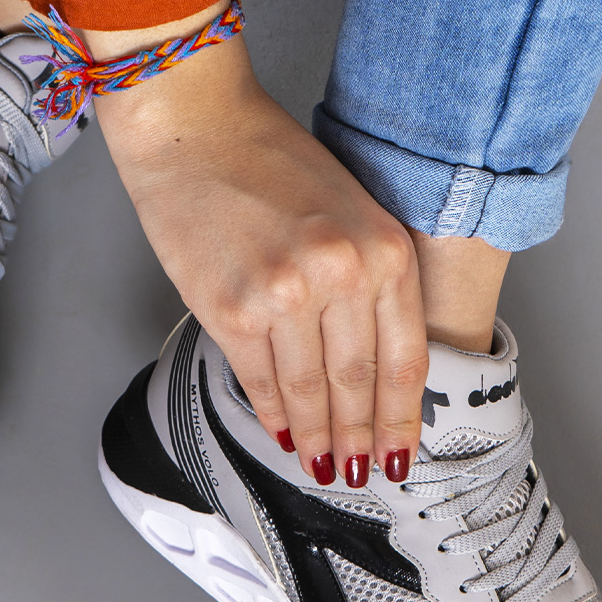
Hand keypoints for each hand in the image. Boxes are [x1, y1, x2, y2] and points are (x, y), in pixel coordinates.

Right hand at [88, 9, 427, 485]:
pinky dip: (272, 413)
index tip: (398, 454)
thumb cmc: (271, 159)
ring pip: (309, 390)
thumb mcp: (350, 207)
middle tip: (357, 474)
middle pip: (359, 384)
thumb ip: (368, 279)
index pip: (405, 360)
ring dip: (316, 437)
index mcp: (383, 249)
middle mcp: (342, 274)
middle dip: (359, 439)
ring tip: (320, 466)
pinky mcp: (231, 307)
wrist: (196, 127)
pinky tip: (281, 433)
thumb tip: (366, 360)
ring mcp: (285, 294)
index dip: (402, 419)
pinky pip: (260, 379)